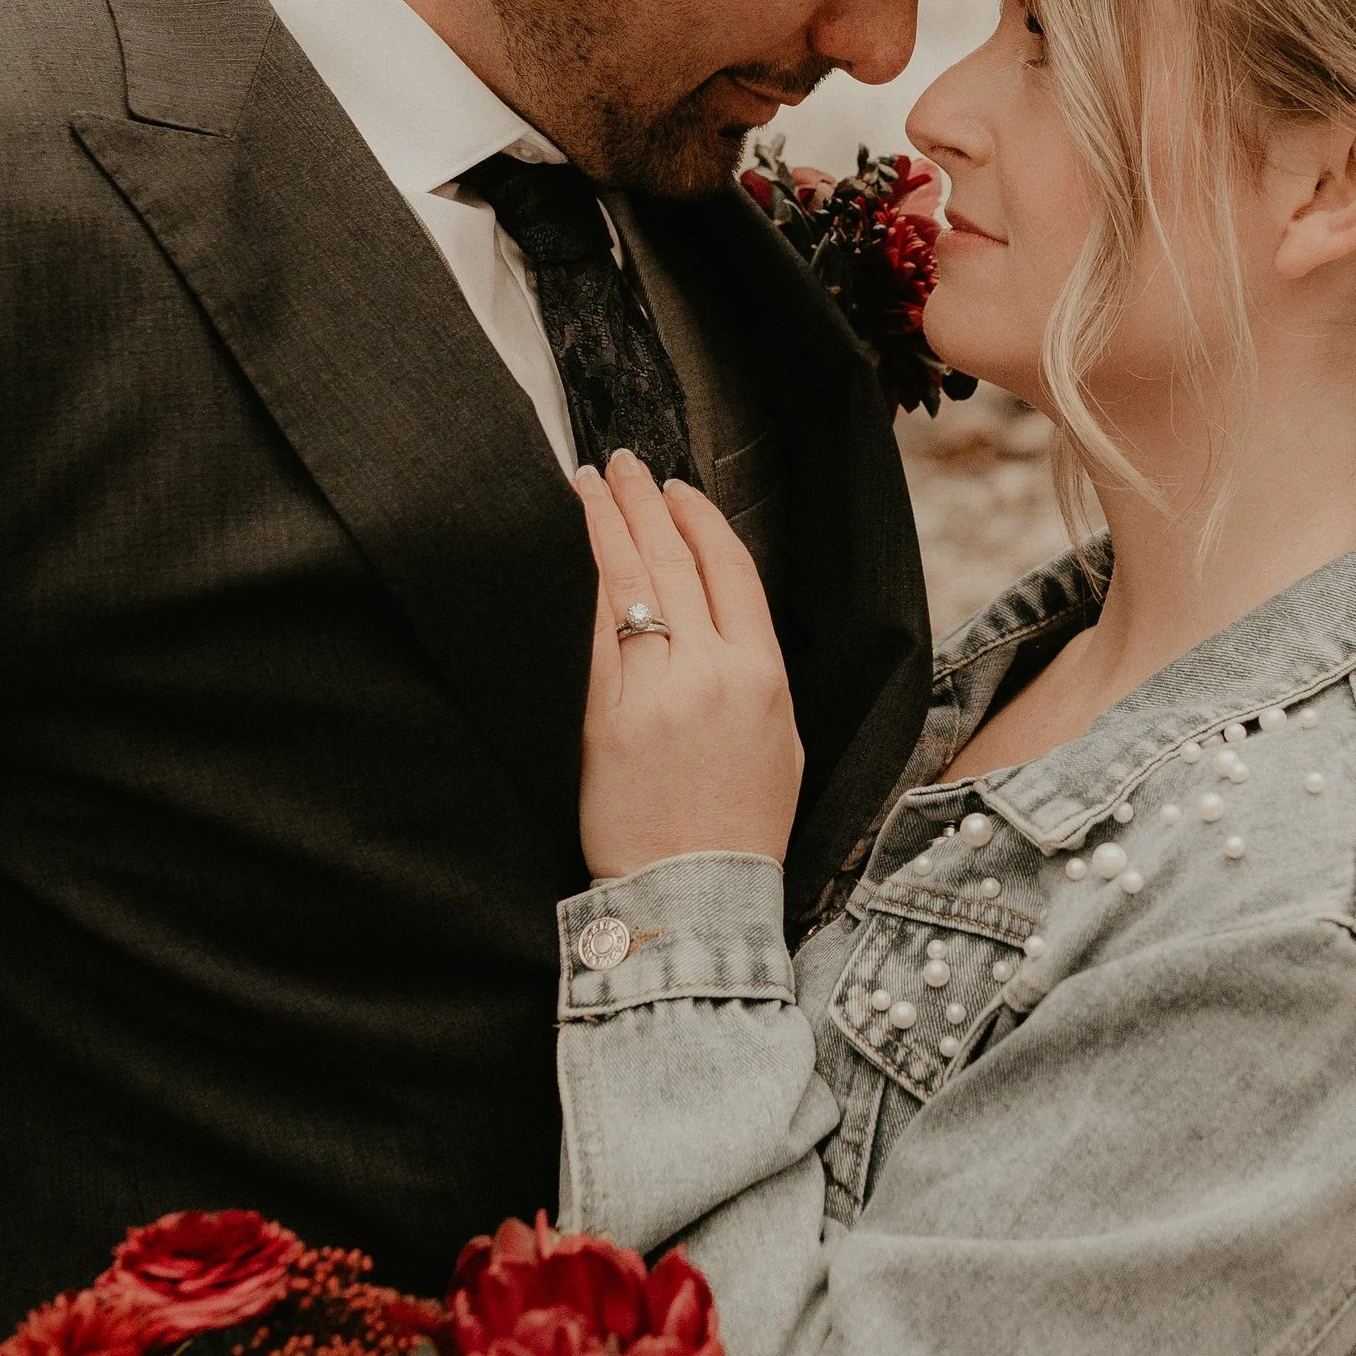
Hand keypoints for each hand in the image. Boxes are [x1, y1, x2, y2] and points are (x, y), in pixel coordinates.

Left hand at [576, 452, 803, 879]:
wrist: (693, 892)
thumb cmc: (739, 824)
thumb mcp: (779, 740)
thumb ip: (752, 672)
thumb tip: (717, 618)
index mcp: (764, 675)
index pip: (732, 569)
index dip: (700, 519)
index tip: (676, 489)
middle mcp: (713, 672)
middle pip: (675, 562)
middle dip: (645, 503)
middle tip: (621, 463)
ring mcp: (657, 692)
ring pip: (631, 585)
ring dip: (606, 525)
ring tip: (589, 485)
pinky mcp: (607, 715)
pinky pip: (598, 634)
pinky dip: (589, 587)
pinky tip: (576, 555)